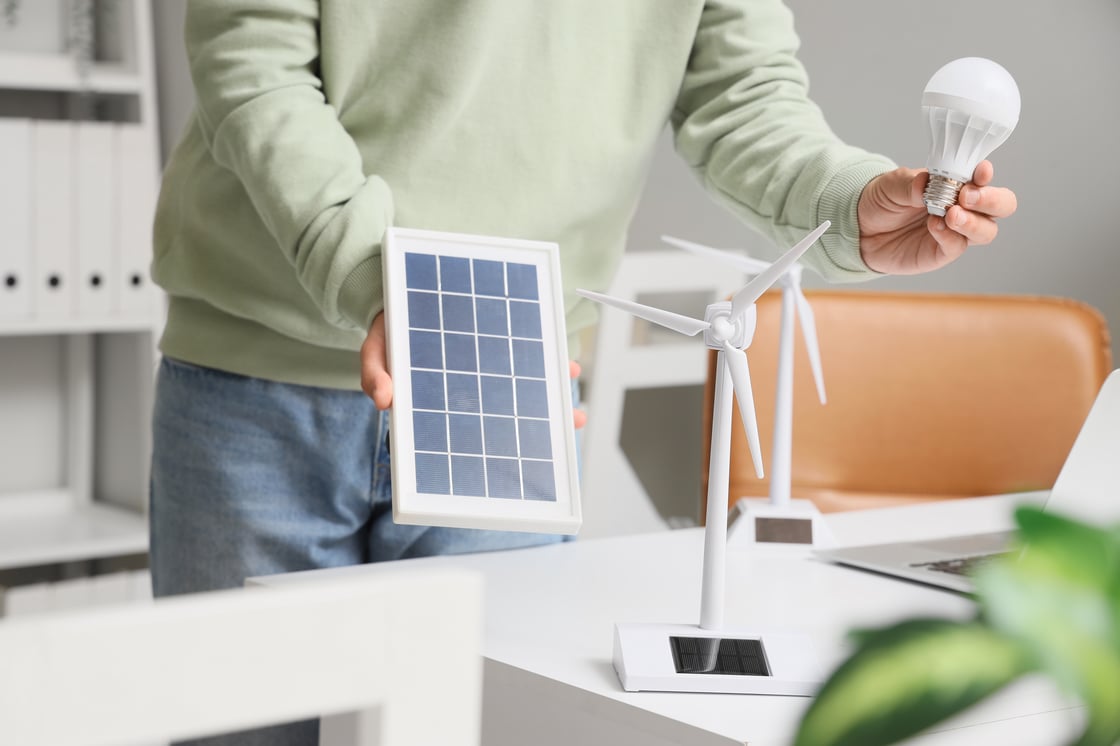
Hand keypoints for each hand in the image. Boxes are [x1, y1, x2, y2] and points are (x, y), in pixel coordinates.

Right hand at [361, 311, 587, 428]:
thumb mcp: (376, 352)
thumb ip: (376, 374)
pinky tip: (568, 364)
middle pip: (507, 410)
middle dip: (539, 422)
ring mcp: (485, 366)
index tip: (525, 454)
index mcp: (445, 397)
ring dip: (550, 393)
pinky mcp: (495, 340)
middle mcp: (471, 386)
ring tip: (576, 404)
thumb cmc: (389, 333)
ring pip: (522, 385)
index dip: (498, 440)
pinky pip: (525, 353)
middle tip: (569, 425)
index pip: (473, 424)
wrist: (397, 295)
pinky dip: (546, 357)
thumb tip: (382, 400)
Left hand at [858, 161, 1017, 274]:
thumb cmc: (883, 201)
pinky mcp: (942, 252)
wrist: (861, 228)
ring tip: (951, 215)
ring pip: (987, 230)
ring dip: (973, 222)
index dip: (986, 174)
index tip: (981, 170)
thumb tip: (927, 182)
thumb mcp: (892, 185)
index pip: (984, 178)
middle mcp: (965, 207)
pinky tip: (934, 227)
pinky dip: (949, 237)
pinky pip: (957, 247)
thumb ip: (912, 183)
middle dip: (992, 200)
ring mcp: (956, 231)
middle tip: (967, 196)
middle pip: (1002, 205)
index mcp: (958, 183)